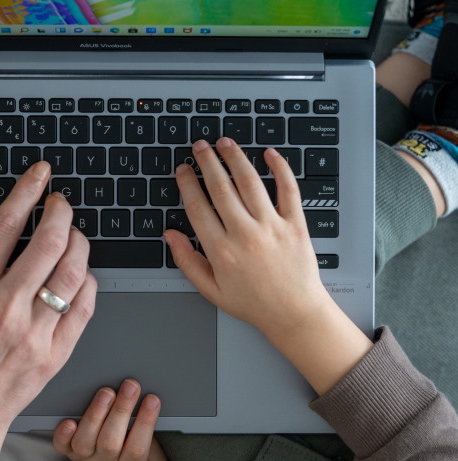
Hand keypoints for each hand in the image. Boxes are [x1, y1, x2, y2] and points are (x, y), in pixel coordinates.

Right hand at [0, 162, 96, 460]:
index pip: (6, 225)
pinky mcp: (55, 353)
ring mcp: (35, 332)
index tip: (40, 176)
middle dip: (61, 211)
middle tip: (61, 202)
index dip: (27, 192)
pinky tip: (81, 274)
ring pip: (72, 272)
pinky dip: (88, 282)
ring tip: (74, 233)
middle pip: (48, 242)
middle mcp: (6, 307)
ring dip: (79, 242)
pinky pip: (84, 308)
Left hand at [53, 379, 167, 460]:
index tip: (152, 399)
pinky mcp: (69, 451)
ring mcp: (86, 458)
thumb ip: (149, 431)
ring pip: (86, 441)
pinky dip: (64, 434)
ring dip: (96, 414)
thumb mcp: (151, 448)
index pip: (138, 447)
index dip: (146, 422)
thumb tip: (155, 400)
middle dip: (121, 410)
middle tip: (130, 386)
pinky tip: (69, 420)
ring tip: (106, 393)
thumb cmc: (133, 450)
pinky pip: (63, 446)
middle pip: (111, 441)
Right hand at [165, 138, 333, 338]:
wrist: (294, 313)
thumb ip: (187, 261)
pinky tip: (269, 154)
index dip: (187, 183)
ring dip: (235, 157)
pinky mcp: (295, 224)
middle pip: (220, 187)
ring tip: (225, 143)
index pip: (197, 206)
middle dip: (207, 161)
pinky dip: (280, 168)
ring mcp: (271, 226)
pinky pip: (288, 189)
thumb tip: (170, 235)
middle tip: (199, 146)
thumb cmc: (253, 303)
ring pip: (250, 182)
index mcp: (221, 251)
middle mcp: (245, 234)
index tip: (182, 170)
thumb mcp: (211, 289)